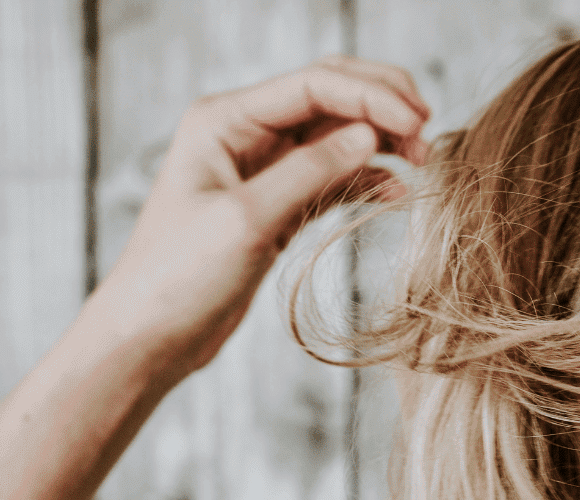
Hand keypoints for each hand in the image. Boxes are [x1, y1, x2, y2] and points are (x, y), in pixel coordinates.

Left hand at [80, 57, 429, 380]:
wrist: (150, 336)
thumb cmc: (179, 277)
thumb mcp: (247, 220)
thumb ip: (309, 172)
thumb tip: (370, 136)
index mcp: (225, 120)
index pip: (313, 85)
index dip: (371, 97)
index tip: (418, 124)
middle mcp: (244, 133)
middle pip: (329, 96)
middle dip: (382, 107)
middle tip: (429, 131)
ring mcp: (262, 168)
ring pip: (336, 136)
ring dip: (381, 143)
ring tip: (423, 164)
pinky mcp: (276, 205)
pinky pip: (332, 177)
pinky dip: (366, 180)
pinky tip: (396, 194)